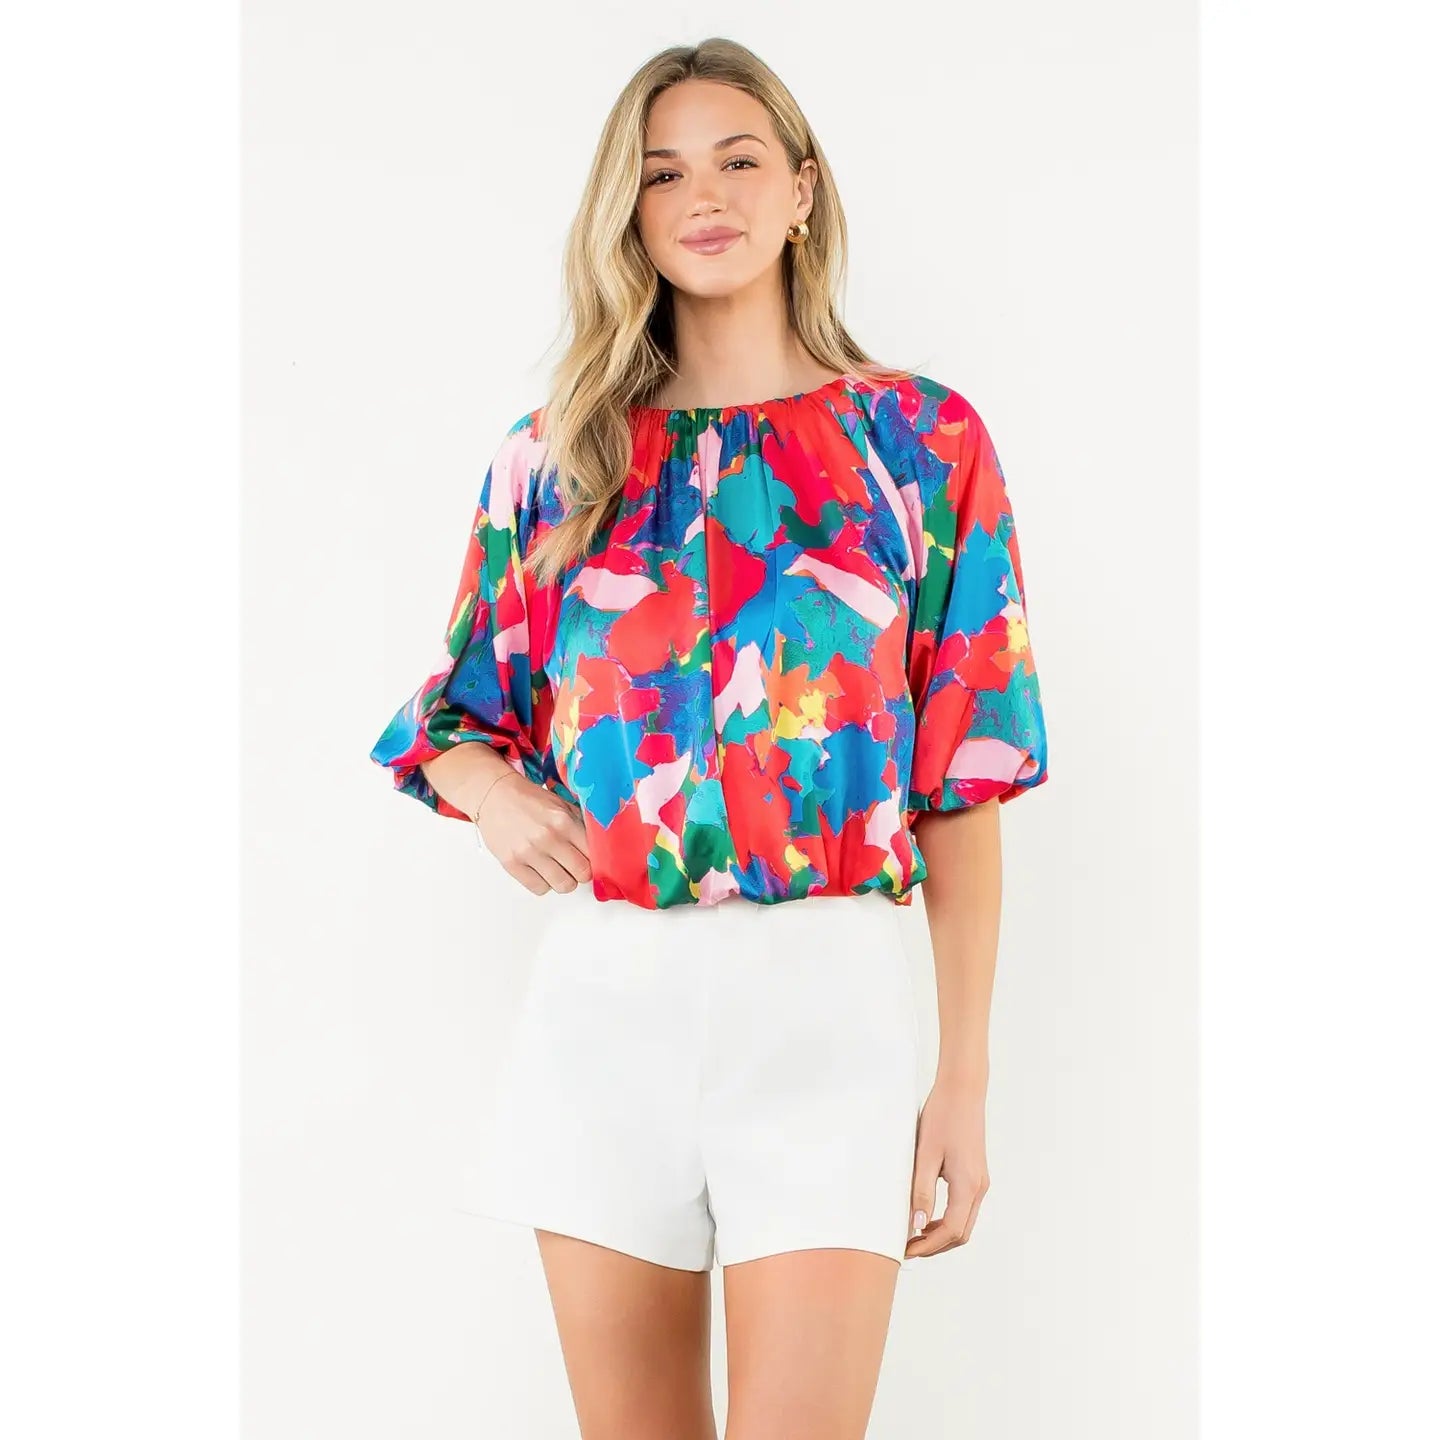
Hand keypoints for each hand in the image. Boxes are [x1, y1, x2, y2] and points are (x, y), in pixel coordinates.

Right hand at [474, 771, 591, 895]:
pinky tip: (541, 871)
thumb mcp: (560, 804)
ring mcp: (528, 853)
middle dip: (582, 871)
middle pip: (582, 873)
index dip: (596, 858)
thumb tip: (600, 846)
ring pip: (563, 885)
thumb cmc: (529, 800)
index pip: (594, 853)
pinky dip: (544, 884)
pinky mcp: (512, 864)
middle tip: (576, 864)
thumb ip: (579, 825)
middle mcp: (547, 838)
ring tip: (558, 869)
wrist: (494, 795)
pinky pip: (540, 889)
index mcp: (563, 821)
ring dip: (565, 880)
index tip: (591, 858)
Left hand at [904, 1081, 989, 1258]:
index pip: (951, 1231)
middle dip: (935, 1246)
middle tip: (908, 1248)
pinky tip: (927, 1215)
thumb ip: (922, 1191)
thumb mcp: (926, 1155)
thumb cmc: (943, 1117)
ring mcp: (980, 1182)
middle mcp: (979, 1188)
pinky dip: (947, 1219)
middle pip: (961, 1233)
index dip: (928, 1246)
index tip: (906, 1249)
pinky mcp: (976, 1174)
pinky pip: (964, 1208)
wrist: (962, 1091)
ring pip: (964, 1223)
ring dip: (941, 1234)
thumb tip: (916, 1226)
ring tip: (914, 1235)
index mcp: (968, 1185)